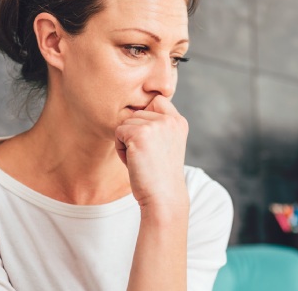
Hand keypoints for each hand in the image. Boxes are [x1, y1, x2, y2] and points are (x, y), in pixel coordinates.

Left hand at [115, 95, 189, 210]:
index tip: (151, 141)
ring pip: (126, 123)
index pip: (157, 100)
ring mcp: (155, 125)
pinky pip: (118, 133)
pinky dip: (120, 149)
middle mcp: (169, 119)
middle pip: (137, 113)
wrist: (163, 197)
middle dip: (135, 133)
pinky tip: (134, 162)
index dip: (147, 117)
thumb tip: (136, 110)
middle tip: (147, 155)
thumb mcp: (167, 144)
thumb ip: (159, 126)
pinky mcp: (139, 134)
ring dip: (127, 141)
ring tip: (141, 159)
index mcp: (179, 121)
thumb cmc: (160, 175)